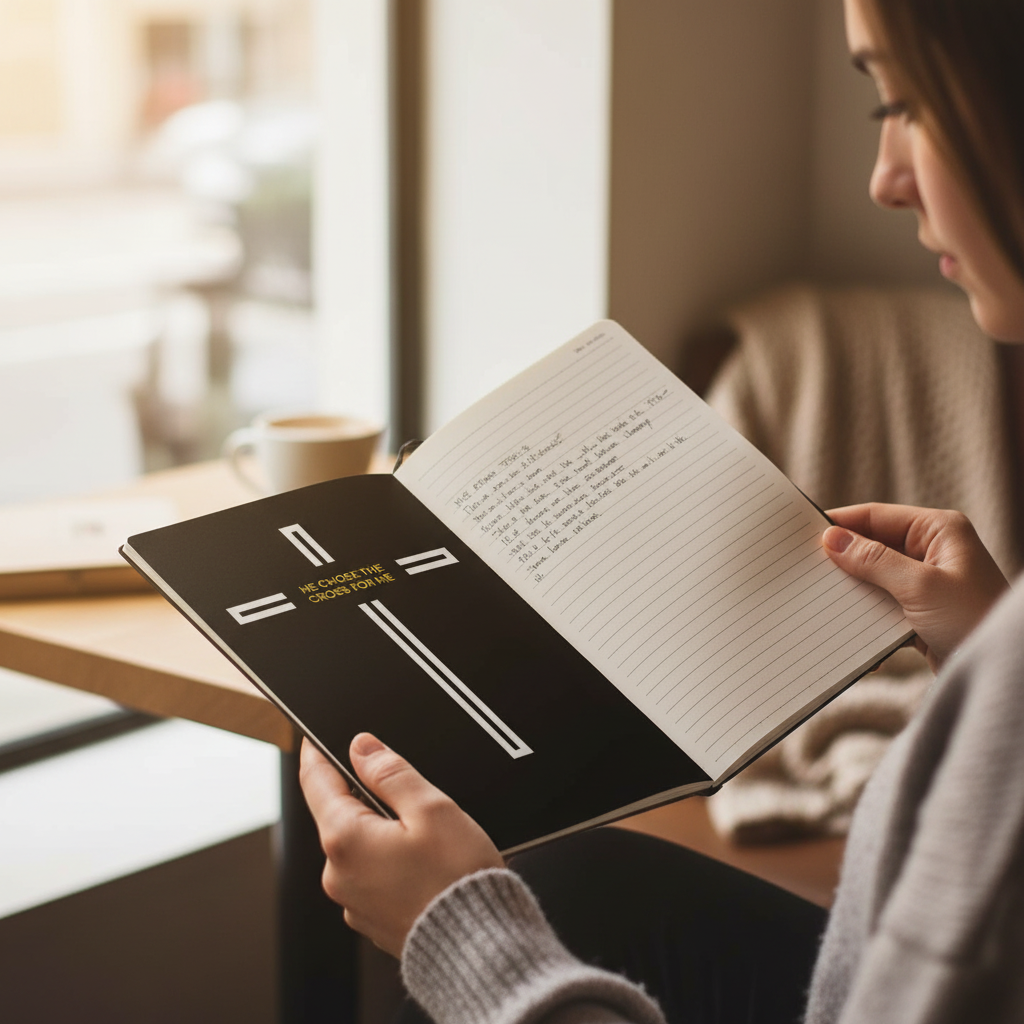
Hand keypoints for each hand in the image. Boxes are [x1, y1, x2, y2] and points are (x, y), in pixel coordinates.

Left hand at [299, 733, 503, 956]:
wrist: (481, 947)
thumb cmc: (459, 880)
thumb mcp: (431, 808)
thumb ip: (391, 772)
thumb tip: (362, 747)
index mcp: (345, 839)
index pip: (316, 782)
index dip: (318, 752)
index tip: (317, 737)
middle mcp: (338, 874)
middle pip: (339, 814)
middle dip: (364, 795)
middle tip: (405, 788)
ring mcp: (353, 901)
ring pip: (359, 846)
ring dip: (381, 831)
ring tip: (426, 834)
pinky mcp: (372, 919)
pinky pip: (373, 876)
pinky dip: (391, 861)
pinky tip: (425, 863)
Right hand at [822, 503, 1008, 672]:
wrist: (1003, 674)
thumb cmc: (975, 620)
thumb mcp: (920, 587)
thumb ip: (873, 561)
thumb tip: (832, 539)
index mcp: (939, 531)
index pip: (876, 516)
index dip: (840, 523)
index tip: (803, 534)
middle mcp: (933, 551)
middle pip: (872, 547)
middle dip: (842, 562)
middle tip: (806, 571)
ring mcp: (927, 583)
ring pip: (874, 580)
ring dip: (852, 594)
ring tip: (821, 604)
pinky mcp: (921, 612)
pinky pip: (882, 607)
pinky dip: (864, 618)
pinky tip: (848, 633)